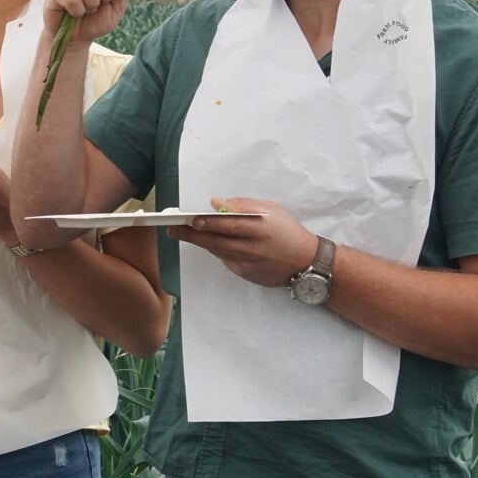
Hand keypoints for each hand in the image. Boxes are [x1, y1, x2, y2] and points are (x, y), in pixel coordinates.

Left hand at [166, 197, 319, 287]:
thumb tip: (217, 203)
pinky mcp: (246, 275)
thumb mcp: (271, 210)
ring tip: (182, 232)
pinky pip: (226, 260)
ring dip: (200, 242)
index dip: (206, 223)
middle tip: (171, 228)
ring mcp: (248, 264)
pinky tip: (211, 243)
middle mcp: (252, 248)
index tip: (189, 219)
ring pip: (217, 251)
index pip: (227, 225)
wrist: (306, 262)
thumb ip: (243, 205)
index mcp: (259, 228)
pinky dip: (218, 251)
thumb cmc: (288, 230)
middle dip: (191, 235)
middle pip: (215, 241)